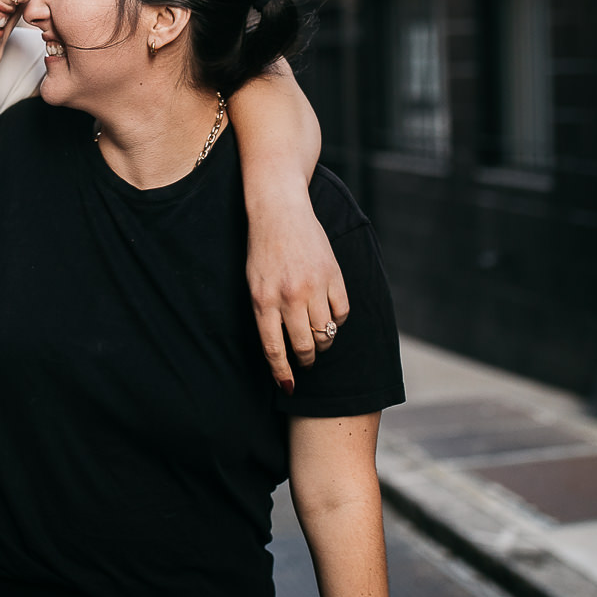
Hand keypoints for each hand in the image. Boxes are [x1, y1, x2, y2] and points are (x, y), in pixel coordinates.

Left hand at [247, 194, 349, 389]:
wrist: (280, 211)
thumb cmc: (262, 251)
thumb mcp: (254, 284)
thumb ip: (266, 315)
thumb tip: (280, 350)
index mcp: (264, 300)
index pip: (274, 349)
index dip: (282, 373)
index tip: (288, 386)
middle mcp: (289, 296)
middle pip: (304, 345)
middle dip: (306, 359)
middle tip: (306, 359)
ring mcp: (314, 285)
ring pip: (326, 332)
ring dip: (323, 342)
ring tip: (317, 339)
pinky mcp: (333, 275)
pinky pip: (342, 312)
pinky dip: (337, 320)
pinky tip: (329, 315)